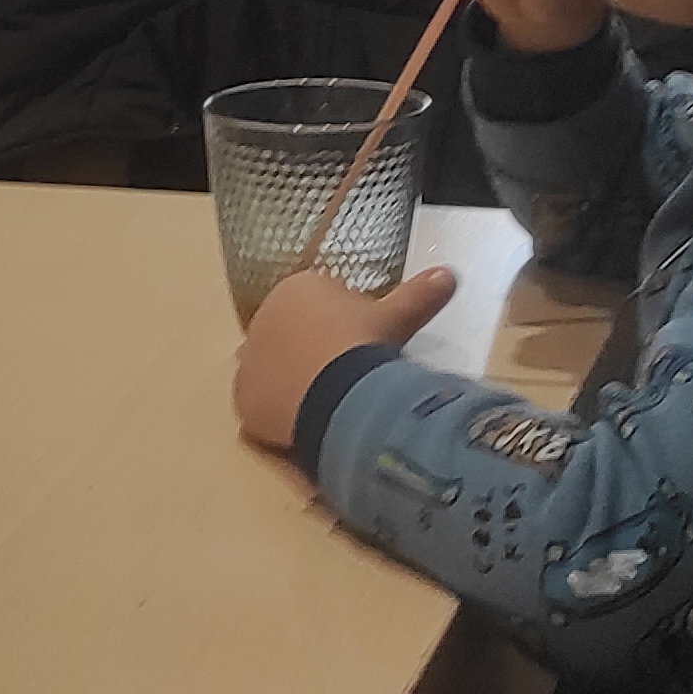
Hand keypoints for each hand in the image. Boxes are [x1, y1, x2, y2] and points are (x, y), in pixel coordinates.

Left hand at [233, 266, 461, 450]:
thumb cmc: (365, 344)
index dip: (341, 323)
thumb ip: (417, 295)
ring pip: (273, 368)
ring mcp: (249, 361)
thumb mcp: (396, 317)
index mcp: (296, 289)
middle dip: (313, 348)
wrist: (338, 393)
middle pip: (291, 334)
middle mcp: (263, 318)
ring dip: (293, 378)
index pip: (316, 301)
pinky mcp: (243, 399)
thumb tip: (449, 274)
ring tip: (327, 398)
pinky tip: (304, 419)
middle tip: (346, 372)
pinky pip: (261, 403)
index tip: (361, 341)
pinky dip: (279, 410)